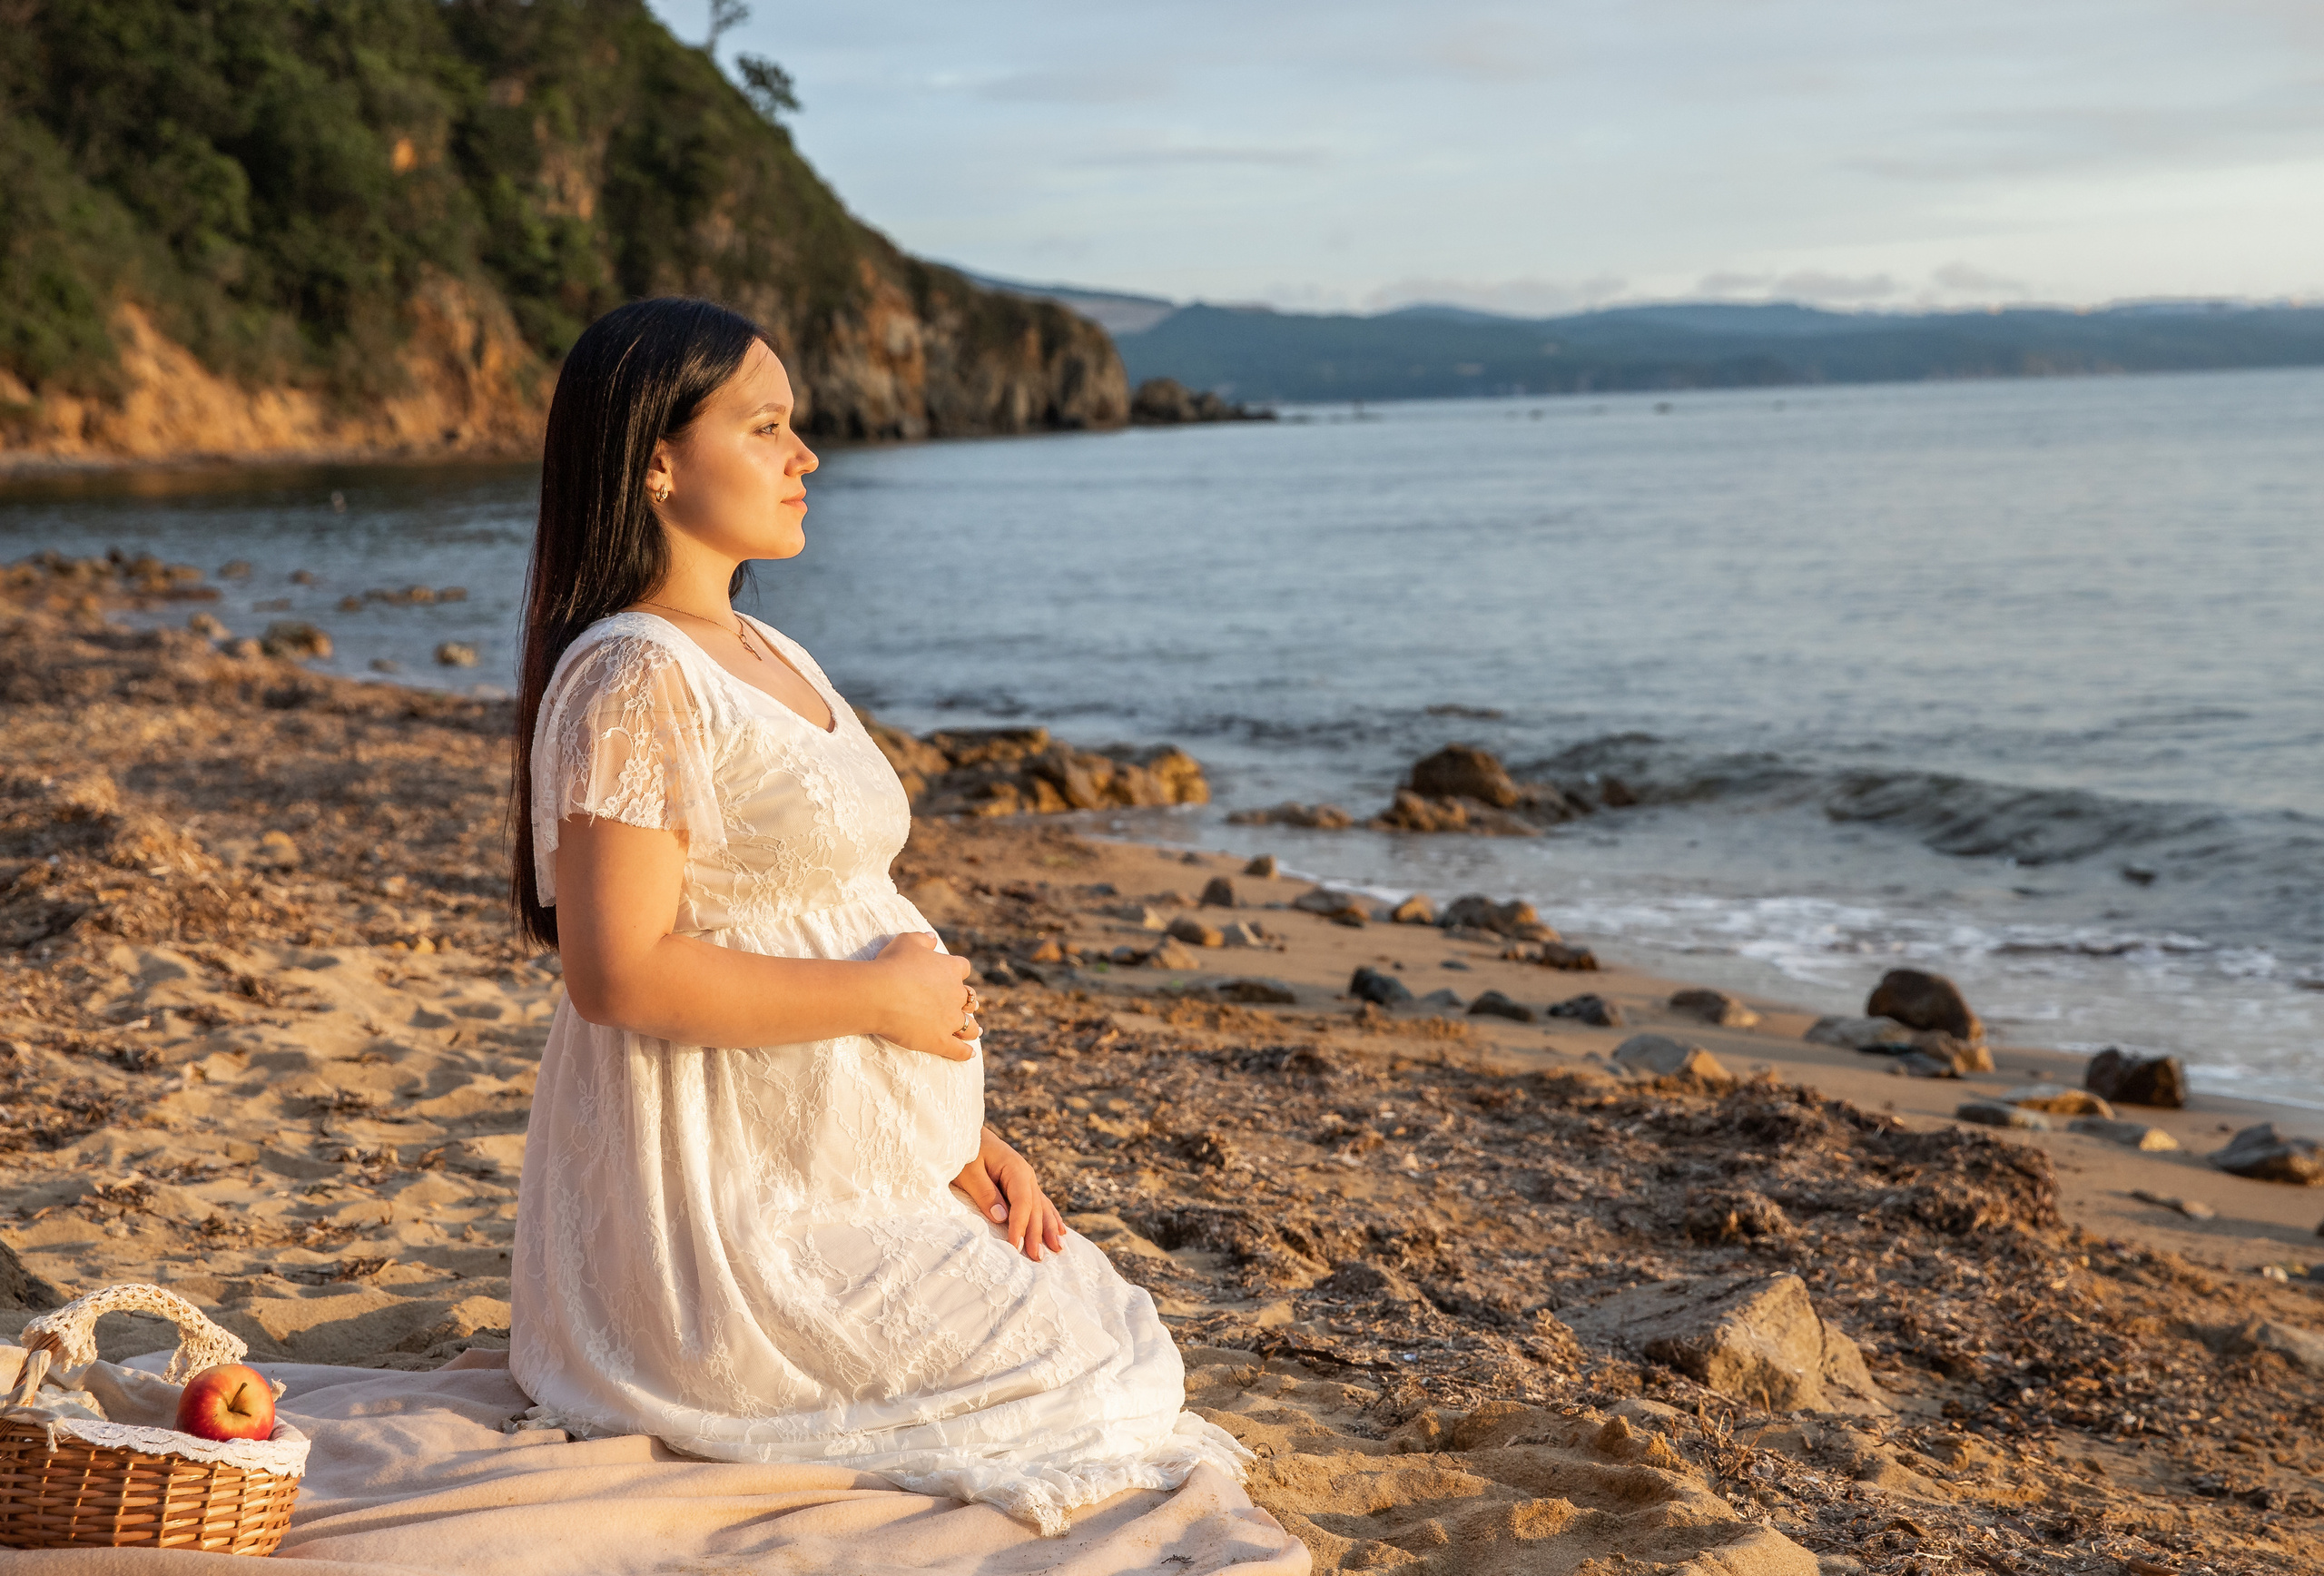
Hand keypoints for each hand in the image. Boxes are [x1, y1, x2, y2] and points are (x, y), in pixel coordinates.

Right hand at [871, 932, 977, 1060]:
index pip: (963, 968)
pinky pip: (959, 1050)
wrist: (880, 994)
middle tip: (968, 1006)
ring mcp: (950, 1019)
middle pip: (969, 999)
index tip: (952, 975)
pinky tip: (969, 1055)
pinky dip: (965, 1053)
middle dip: (967, 1002)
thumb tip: (933, 938)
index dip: (957, 971)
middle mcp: (956, 995)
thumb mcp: (907, 941)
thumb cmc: (891, 965)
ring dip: (972, 1028)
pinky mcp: (940, 1040)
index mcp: (950, 969)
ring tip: (974, 1032)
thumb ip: (923, 939)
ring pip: (970, 1026)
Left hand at [952, 1127, 1065, 1262]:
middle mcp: (1026, 1175)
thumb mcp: (969, 1171)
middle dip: (1038, 1234)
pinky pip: (1040, 1204)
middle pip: (1035, 1208)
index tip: (1016, 1247)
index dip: (1020, 1226)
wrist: (965, 1131)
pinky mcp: (1021, 1184)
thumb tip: (1002, 1217)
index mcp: (1015, 1169)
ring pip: (1042, 1207)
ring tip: (1058, 1250)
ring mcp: (1026, 1179)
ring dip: (1049, 1229)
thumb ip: (985, 1193)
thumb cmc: (964, 1150)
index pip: (1022, 1202)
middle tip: (1038, 1259)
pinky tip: (1061, 1231)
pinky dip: (1050, 1218)